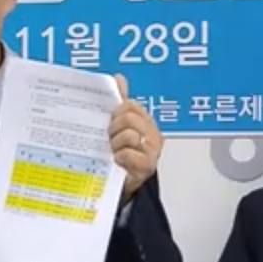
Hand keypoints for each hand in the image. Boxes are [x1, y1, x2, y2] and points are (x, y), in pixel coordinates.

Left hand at [109, 74, 161, 199]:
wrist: (123, 183)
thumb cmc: (121, 153)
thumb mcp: (118, 126)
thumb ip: (120, 101)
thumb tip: (119, 78)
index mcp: (146, 121)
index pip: (130, 105)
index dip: (116, 111)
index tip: (110, 121)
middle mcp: (152, 135)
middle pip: (129, 118)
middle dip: (114, 127)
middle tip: (109, 138)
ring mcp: (151, 151)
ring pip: (129, 135)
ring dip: (115, 143)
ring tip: (112, 151)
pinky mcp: (146, 167)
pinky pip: (128, 154)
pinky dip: (119, 157)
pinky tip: (116, 161)